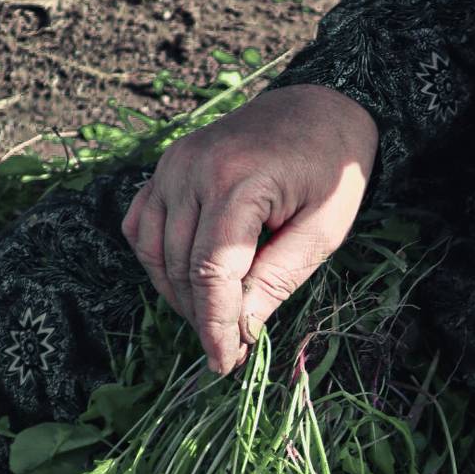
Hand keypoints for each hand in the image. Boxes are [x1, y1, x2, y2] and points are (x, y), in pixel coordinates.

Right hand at [121, 83, 378, 375]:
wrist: (321, 109)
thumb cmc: (332, 171)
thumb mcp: (323, 231)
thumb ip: (278, 279)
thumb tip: (241, 329)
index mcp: (238, 181)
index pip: (211, 272)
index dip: (215, 325)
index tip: (225, 364)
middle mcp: (193, 168)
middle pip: (181, 267)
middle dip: (203, 317)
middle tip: (233, 349)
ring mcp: (173, 164)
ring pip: (155, 252)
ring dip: (179, 295)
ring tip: (216, 318)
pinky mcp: (166, 166)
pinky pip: (142, 225)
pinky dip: (159, 260)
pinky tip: (189, 281)